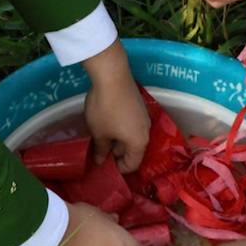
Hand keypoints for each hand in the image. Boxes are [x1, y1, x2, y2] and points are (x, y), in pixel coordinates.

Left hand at [81, 41, 149, 172]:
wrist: (112, 75)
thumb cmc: (105, 109)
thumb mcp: (99, 132)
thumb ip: (101, 150)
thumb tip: (101, 161)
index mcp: (139, 143)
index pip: (132, 165)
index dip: (118, 170)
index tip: (104, 167)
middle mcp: (146, 131)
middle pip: (134, 151)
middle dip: (118, 154)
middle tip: (100, 153)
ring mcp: (144, 117)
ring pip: (132, 136)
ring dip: (119, 140)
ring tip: (102, 138)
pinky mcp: (139, 105)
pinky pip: (132, 125)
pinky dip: (122, 129)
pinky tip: (108, 123)